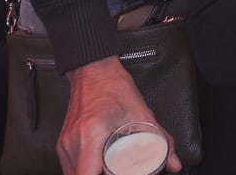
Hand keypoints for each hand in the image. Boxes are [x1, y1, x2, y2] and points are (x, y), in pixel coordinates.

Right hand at [58, 57, 180, 174]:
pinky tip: (97, 167)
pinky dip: (84, 171)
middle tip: (116, 171)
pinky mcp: (62, 144)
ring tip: (109, 170)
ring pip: (72, 174)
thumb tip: (173, 163)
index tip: (115, 174)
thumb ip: (161, 141)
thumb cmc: (114, 88)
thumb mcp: (142, 114)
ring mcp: (65, 144)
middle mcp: (73, 141)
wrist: (94, 71)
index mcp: (91, 133)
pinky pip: (69, 168)